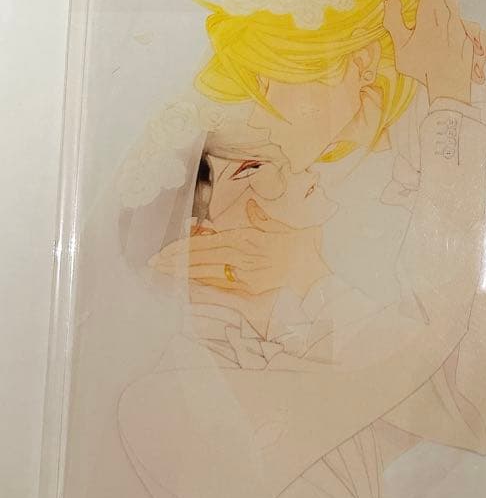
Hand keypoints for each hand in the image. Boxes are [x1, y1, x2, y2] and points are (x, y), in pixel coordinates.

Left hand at [149, 200, 330, 296]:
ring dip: (182, 274)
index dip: (182, 247)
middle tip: (152, 263)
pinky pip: (220, 287)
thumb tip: (250, 206)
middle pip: (200, 259)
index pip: (205, 242)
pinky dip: (201, 285)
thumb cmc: (308, 251)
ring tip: (163, 273)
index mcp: (247, 238)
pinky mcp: (250, 291)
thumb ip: (265, 218)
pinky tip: (188, 285)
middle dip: (174, 261)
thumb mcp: (288, 227)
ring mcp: (244, 276)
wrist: (320, 280)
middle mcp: (241, 257)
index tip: (163, 250)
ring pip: (206, 274)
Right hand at [377, 0, 485, 104]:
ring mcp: (461, 27)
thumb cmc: (422, 66)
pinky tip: (445, 35)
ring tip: (433, 17)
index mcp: (430, 14)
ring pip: (453, 7)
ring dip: (444, 6)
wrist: (449, 88)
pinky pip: (461, 24)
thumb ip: (393, 16)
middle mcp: (449, 16)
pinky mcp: (468, 39)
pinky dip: (453, 23)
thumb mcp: (401, 44)